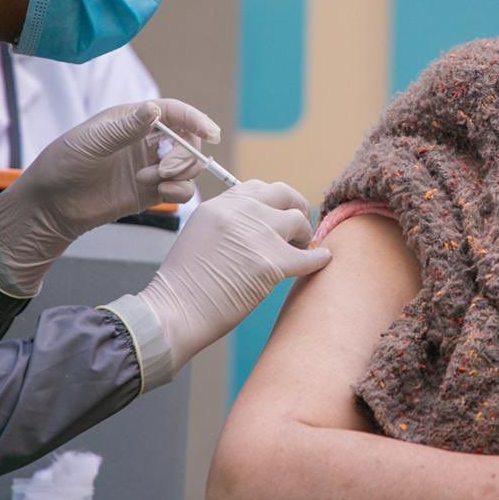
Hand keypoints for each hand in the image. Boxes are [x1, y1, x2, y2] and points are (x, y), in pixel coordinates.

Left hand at [0, 99, 216, 296]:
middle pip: (187, 140)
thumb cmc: (63, 165)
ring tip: (150, 181)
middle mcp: (145, 141)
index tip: (211, 134)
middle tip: (166, 169)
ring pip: (188, 165)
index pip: (173, 113)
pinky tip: (156, 192)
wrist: (51, 206)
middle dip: (186, 153)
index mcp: (131, 120)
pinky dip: (178, 191)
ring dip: (180, 173)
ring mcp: (150, 167)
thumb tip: (155, 109)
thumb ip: (125, 128)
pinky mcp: (151, 192)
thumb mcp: (91, 142)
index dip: (195, 120)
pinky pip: (180, 189)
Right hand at [137, 180, 331, 370]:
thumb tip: (259, 227)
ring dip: (303, 235)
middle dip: (296, 207)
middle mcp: (240, 212)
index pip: (257, 188)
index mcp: (219, 205)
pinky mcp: (272, 262)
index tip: (278, 216)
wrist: (175, 311)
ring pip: (298, 220)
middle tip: (299, 228)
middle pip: (283, 193)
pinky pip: (310, 256)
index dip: (273, 202)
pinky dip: (319, 259)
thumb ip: (227, 224)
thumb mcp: (199, 236)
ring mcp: (257, 234)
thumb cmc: (184, 285)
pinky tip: (322, 261)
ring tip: (299, 251)